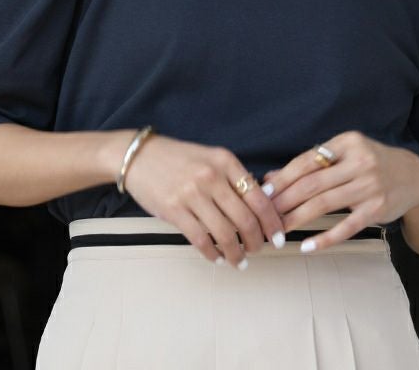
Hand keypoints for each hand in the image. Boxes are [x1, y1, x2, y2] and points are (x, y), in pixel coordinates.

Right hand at [123, 134, 286, 268]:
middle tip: (258, 250)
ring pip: (225, 233)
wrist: (139, 157)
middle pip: (246, 219)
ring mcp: (192, 193)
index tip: (278, 236)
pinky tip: (217, 258)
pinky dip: (213, 254)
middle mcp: (211, 176)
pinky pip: (201, 239)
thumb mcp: (211, 158)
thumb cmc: (178, 159)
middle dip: (256, 242)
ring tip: (239, 260)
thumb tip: (262, 204)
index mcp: (225, 161)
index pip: (258, 197)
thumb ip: (234, 178)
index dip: (272, 222)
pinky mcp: (174, 210)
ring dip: (236, 253)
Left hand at [262, 130, 418, 251]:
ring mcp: (369, 186)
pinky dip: (325, 238)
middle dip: (284, 201)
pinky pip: (346, 226)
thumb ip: (312, 164)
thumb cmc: (371, 162)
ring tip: (279, 230)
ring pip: (324, 204)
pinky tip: (307, 246)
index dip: (283, 178)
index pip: (307, 161)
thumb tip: (272, 177)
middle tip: (265, 215)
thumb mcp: (345, 153)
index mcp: (347, 143)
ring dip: (297, 218)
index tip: (264, 192)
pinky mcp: (377, 209)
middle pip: (312, 183)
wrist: (413, 176)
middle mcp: (359, 162)